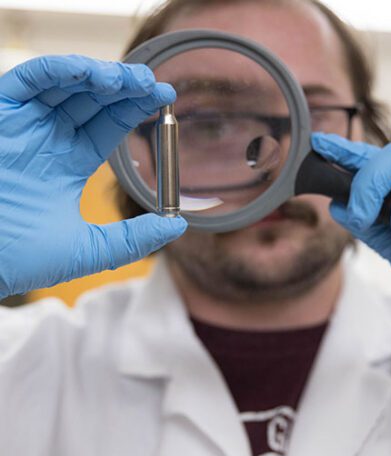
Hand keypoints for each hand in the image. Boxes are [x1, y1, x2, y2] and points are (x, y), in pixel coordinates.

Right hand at [0, 55, 186, 299]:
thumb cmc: (21, 258)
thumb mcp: (91, 249)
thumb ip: (134, 238)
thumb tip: (178, 226)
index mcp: (67, 164)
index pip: (107, 127)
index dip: (135, 110)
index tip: (166, 99)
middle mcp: (47, 139)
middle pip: (92, 101)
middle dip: (126, 88)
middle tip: (156, 84)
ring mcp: (22, 124)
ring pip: (65, 85)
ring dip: (101, 75)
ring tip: (135, 79)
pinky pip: (27, 80)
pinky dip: (60, 71)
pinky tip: (93, 74)